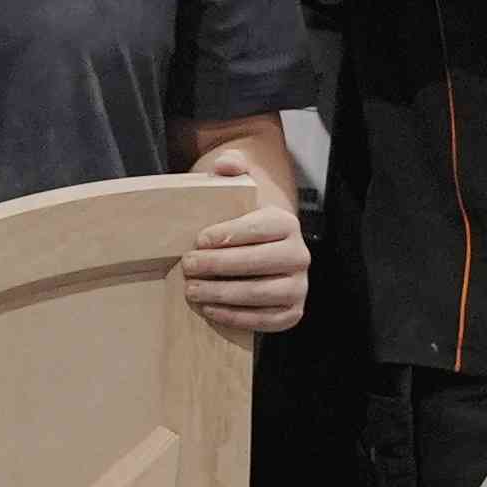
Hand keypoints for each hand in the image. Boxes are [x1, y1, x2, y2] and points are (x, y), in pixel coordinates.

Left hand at [174, 146, 306, 337]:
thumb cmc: (241, 220)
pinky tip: (210, 309)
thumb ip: (232, 167)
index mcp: (286, 223)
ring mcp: (298, 286)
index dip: (228, 234)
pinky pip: (265, 320)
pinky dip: (236, 317)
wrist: (261, 250)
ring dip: (223, 294)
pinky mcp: (292, 312)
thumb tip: (226, 166)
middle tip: (187, 266)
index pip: (258, 229)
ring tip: (192, 290)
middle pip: (257, 263)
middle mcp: (299, 255)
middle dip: (218, 266)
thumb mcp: (238, 188)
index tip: (199, 240)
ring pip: (260, 294)